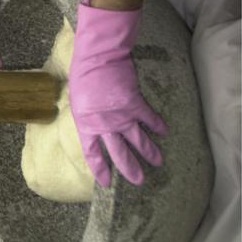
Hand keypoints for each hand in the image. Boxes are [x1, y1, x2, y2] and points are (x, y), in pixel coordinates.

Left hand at [69, 0, 166, 186]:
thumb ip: (87, 115)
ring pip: (139, 141)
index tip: (106, 183)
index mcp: (86, 125)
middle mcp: (104, 125)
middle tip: (139, 181)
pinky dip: (157, 126)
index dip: (100, 169)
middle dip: (130, 169)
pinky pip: (149, 119)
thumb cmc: (82, 75)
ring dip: (149, 153)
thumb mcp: (77, 99)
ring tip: (158, 162)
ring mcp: (121, 116)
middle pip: (119, 153)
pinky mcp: (135, 105)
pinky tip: (164, 132)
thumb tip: (93, 123)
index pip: (93, 154)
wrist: (97, 57)